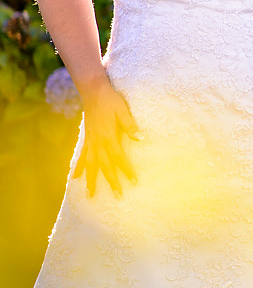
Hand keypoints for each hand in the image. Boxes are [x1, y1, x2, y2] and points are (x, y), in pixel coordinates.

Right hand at [72, 81, 139, 197]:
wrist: (93, 91)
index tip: (133, 181)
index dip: (126, 170)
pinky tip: (76, 178)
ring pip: (90, 165)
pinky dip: (79, 167)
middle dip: (111, 181)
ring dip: (91, 180)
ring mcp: (90, 141)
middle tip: (117, 195)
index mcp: (108, 136)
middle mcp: (97, 142)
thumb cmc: (111, 100)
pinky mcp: (87, 138)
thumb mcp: (123, 110)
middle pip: (104, 166)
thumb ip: (130, 125)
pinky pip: (82, 156)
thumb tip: (141, 137)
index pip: (118, 157)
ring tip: (90, 195)